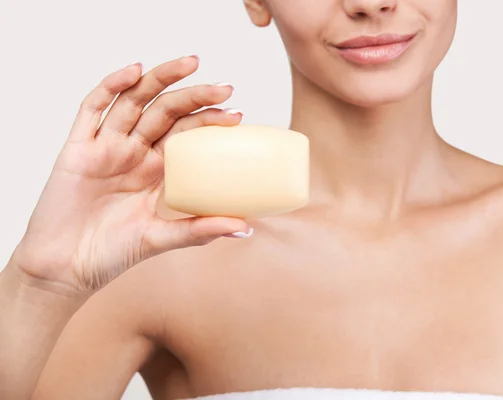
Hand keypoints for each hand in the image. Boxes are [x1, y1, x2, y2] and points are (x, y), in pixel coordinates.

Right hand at [12, 55, 249, 292]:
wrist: (65, 269)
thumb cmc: (110, 254)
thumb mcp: (161, 238)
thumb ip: (200, 230)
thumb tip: (245, 227)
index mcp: (155, 170)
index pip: (185, 134)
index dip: (208, 120)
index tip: (236, 115)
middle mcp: (133, 153)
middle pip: (166, 111)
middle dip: (195, 95)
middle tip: (224, 88)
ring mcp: (105, 147)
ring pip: (134, 101)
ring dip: (160, 79)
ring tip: (191, 64)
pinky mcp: (78, 148)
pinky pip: (92, 109)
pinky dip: (110, 86)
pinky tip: (134, 71)